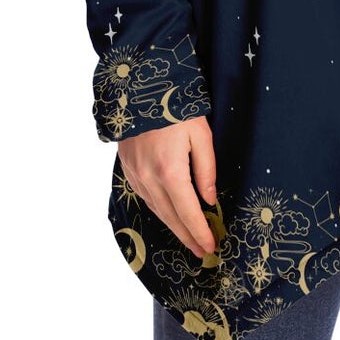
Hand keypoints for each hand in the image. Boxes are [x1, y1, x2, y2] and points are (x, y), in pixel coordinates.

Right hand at [119, 115, 218, 258]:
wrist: (140, 87)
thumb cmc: (176, 107)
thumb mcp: (201, 134)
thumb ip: (206, 169)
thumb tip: (209, 200)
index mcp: (170, 171)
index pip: (188, 212)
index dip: (200, 232)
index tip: (211, 247)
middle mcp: (149, 179)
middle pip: (171, 218)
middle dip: (187, 237)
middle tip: (201, 252)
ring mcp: (135, 175)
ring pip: (156, 210)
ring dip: (173, 227)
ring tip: (189, 239)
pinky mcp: (128, 169)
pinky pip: (145, 197)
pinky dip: (159, 210)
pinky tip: (168, 215)